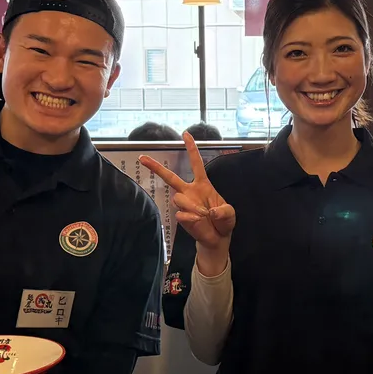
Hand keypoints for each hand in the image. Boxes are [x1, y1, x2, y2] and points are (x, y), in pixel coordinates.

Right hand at [139, 133, 235, 274]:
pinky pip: (182, 214)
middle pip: (171, 176)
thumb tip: (211, 211)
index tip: (185, 134)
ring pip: (178, 198)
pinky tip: (198, 221)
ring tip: (204, 215)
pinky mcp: (182, 217)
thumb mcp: (230, 214)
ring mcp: (184, 204)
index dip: (191, 149)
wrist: (217, 239)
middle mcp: (190, 191)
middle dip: (156, 167)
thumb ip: (224, 212)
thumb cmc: (223, 222)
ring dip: (192, 206)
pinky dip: (191, 218)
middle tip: (142, 157)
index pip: (196, 163)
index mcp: (203, 184)